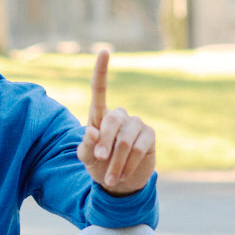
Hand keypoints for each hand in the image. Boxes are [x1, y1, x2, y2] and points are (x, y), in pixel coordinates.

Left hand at [77, 49, 155, 194]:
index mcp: (100, 116)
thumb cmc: (98, 166)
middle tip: (99, 160)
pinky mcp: (149, 135)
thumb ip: (85, 146)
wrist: (119, 183)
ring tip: (110, 177)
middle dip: (103, 144)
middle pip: (111, 121)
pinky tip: (123, 174)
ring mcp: (136, 123)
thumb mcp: (86, 158)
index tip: (103, 51)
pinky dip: (128, 165)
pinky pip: (138, 149)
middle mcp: (119, 115)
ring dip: (115, 162)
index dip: (101, 70)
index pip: (99, 90)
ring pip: (124, 141)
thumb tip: (92, 131)